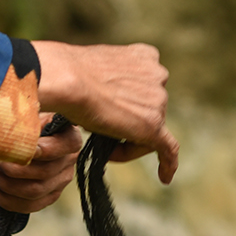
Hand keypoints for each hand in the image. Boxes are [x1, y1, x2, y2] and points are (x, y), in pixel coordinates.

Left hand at [0, 118, 82, 212]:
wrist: (23, 136)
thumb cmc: (26, 120)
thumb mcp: (32, 109)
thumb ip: (32, 109)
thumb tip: (24, 100)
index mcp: (70, 138)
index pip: (59, 148)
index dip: (36, 151)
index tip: (13, 146)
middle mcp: (69, 162)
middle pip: (43, 173)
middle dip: (13, 169)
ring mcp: (60, 181)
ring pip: (34, 192)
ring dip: (7, 185)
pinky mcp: (49, 196)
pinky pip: (29, 206)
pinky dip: (7, 200)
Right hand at [32, 40, 180, 183]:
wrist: (67, 78)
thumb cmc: (68, 71)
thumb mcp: (95, 68)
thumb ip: (107, 81)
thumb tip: (99, 100)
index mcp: (146, 57)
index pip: (145, 87)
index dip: (128, 102)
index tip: (109, 111)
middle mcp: (159, 75)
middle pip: (148, 110)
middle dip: (126, 121)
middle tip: (97, 127)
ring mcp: (159, 100)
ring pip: (149, 131)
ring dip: (127, 139)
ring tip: (100, 140)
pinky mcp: (153, 125)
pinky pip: (168, 149)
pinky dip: (167, 164)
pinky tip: (164, 178)